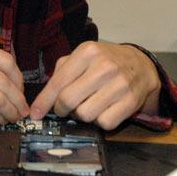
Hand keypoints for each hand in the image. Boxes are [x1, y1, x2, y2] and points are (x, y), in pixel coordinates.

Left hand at [29, 42, 160, 129]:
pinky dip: (99, 121)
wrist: (140, 64)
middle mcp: (104, 67)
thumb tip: (44, 99)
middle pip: (69, 100)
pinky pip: (105, 123)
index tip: (35, 114)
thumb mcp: (82, 57)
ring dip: (81, 115)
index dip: (44, 101)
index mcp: (87, 52)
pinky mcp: (131, 102)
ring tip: (86, 105)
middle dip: (61, 109)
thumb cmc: (104, 62)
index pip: (58, 81)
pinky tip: (102, 110)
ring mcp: (119, 84)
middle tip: (64, 109)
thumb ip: (61, 72)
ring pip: (85, 114)